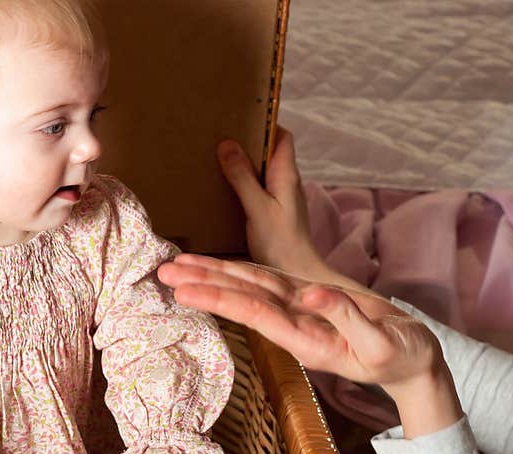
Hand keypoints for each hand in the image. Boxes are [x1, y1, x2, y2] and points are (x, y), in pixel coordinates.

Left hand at [158, 255, 462, 436]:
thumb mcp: (383, 343)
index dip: (218, 299)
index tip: (184, 290)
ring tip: (179, 266)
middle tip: (163, 271)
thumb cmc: (402, 356)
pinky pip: (269, 283)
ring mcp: (298, 313)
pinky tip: (220, 266)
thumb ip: (348, 318)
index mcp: (306, 339)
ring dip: (214, 276)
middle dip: (202, 284)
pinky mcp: (308, 301)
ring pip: (251, 287)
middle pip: (241, 298)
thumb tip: (313, 294)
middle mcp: (294, 325)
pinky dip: (242, 273)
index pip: (254, 313)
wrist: (412, 361)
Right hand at [217, 127, 320, 273]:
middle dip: (247, 142)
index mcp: (287, 175)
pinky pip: (257, 189)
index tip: (240, 117)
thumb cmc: (282, 245)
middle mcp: (287, 183)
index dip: (265, 123)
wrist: (296, 277)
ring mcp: (281, 199)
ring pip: (262, 171)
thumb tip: (227, 144)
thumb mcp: (257, 208)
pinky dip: (242, 185)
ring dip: (242, 165)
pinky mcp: (272, 214)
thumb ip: (243, 177)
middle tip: (220, 136)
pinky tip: (223, 191)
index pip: (282, 136)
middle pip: (269, 151)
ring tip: (216, 160)